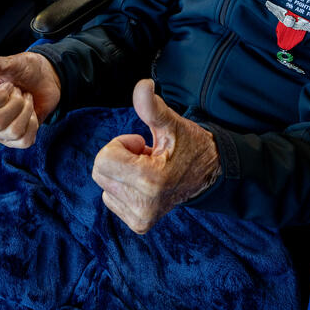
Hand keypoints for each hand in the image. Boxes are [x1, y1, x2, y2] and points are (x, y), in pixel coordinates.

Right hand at [0, 41, 61, 147]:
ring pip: (12, 132)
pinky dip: (34, 124)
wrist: (46, 80)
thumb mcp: (11, 64)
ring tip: (26, 100)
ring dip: (27, 111)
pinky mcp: (13, 140)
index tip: (8, 85)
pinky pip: (24, 140)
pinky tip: (31, 113)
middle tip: (20, 92)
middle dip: (17, 104)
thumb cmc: (25, 70)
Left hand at [91, 80, 220, 233]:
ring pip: (104, 185)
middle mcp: (144, 205)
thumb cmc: (190, 145)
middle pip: (100, 171)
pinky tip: (145, 182)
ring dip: (121, 172)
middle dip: (118, 157)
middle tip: (145, 155)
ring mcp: (141, 218)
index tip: (141, 144)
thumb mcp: (172, 123)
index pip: (103, 159)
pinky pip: (110, 198)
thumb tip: (142, 85)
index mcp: (151, 181)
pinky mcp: (140, 224)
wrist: (209, 174)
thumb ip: (152, 107)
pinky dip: (122, 186)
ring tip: (147, 169)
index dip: (120, 145)